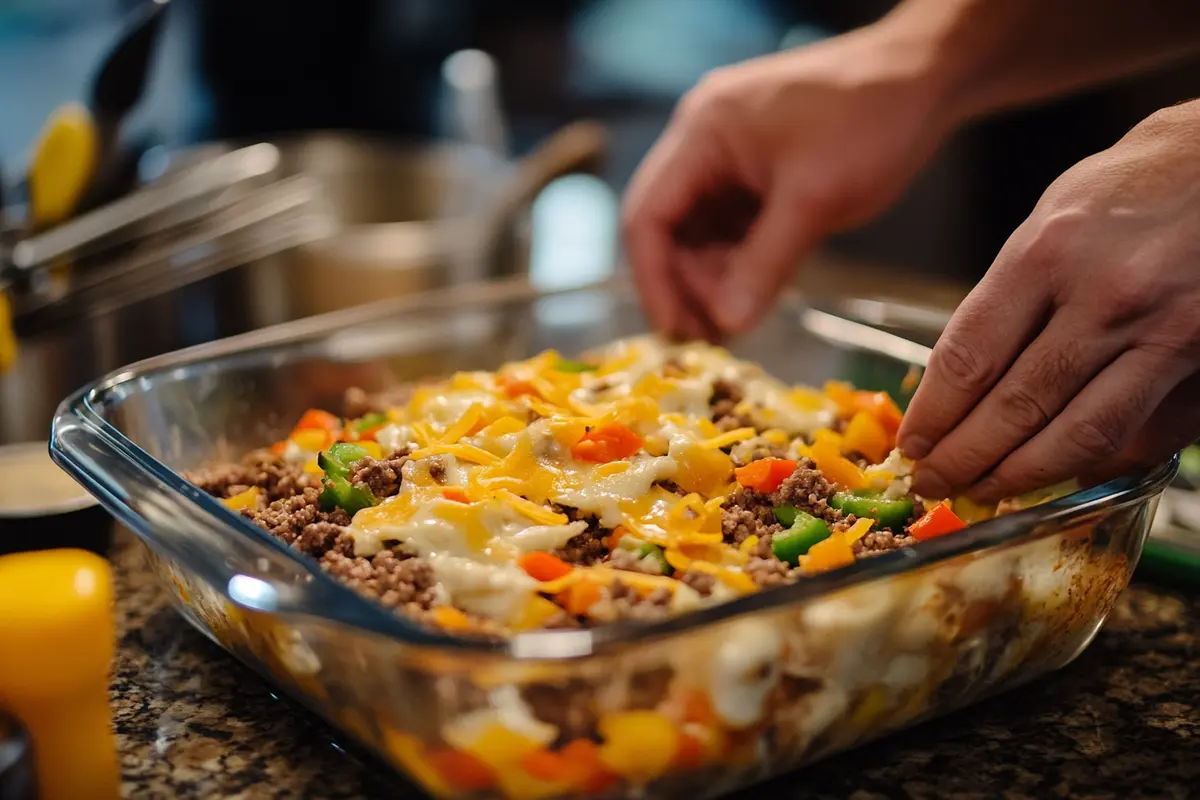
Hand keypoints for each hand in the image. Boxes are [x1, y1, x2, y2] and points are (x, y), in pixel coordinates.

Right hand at [622, 23, 952, 339]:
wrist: (928, 78)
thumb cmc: (872, 120)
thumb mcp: (815, 199)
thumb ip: (765, 264)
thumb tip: (727, 325)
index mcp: (702, 132)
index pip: (648, 215)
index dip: (654, 280)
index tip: (675, 331)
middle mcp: (704, 144)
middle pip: (667, 230)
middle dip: (685, 287)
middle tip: (712, 339)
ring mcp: (729, 161)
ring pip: (697, 237)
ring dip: (712, 283)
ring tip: (735, 327)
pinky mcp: (756, 178)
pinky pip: (730, 232)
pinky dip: (738, 268)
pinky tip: (754, 298)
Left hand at [900, 101, 1199, 501]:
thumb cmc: (1136, 185)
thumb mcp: (1052, 219)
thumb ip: (1011, 296)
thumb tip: (967, 376)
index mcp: (1047, 252)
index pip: (968, 358)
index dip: (933, 415)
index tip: (912, 444)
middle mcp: (1104, 297)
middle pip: (1014, 407)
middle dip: (963, 458)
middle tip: (932, 482)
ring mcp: (1164, 333)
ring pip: (1077, 436)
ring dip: (1020, 476)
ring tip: (984, 491)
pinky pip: (1143, 436)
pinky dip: (1095, 464)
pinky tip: (1060, 475)